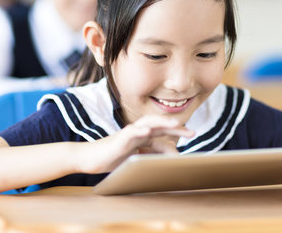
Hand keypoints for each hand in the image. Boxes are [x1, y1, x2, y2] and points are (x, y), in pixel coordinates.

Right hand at [76, 115, 194, 173]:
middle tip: (192, 132)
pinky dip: (139, 131)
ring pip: (146, 124)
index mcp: (142, 136)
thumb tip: (169, 158)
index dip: (177, 133)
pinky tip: (147, 132)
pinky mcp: (118, 140)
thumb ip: (151, 155)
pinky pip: (129, 133)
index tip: (191, 134)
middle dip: (175, 127)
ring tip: (175, 124)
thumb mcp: (135, 158)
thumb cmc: (112, 158)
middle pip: (158, 125)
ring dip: (161, 123)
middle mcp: (136, 132)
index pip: (162, 132)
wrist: (89, 159)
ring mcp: (127, 134)